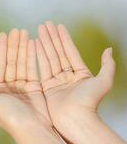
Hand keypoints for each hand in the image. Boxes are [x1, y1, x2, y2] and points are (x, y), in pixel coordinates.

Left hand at [0, 29, 61, 143]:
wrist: (32, 128)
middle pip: (11, 61)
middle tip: (16, 30)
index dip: (1, 50)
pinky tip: (32, 44)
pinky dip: (32, 56)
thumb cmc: (9, 116)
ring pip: (21, 62)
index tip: (3, 35)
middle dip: (13, 45)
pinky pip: (33, 68)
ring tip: (24, 32)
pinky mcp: (35, 86)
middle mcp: (9, 86)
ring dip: (22, 47)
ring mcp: (22, 86)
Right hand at [36, 21, 125, 143]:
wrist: (76, 119)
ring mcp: (56, 80)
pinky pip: (41, 68)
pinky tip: (34, 44)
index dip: (64, 38)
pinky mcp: (46, 87)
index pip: (70, 51)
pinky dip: (38, 55)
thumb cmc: (90, 102)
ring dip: (44, 43)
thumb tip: (109, 50)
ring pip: (49, 57)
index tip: (59, 26)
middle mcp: (67, 75)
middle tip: (45, 24)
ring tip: (39, 30)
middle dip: (52, 37)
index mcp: (80, 73)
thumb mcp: (103, 81)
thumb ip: (107, 65)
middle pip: (58, 52)